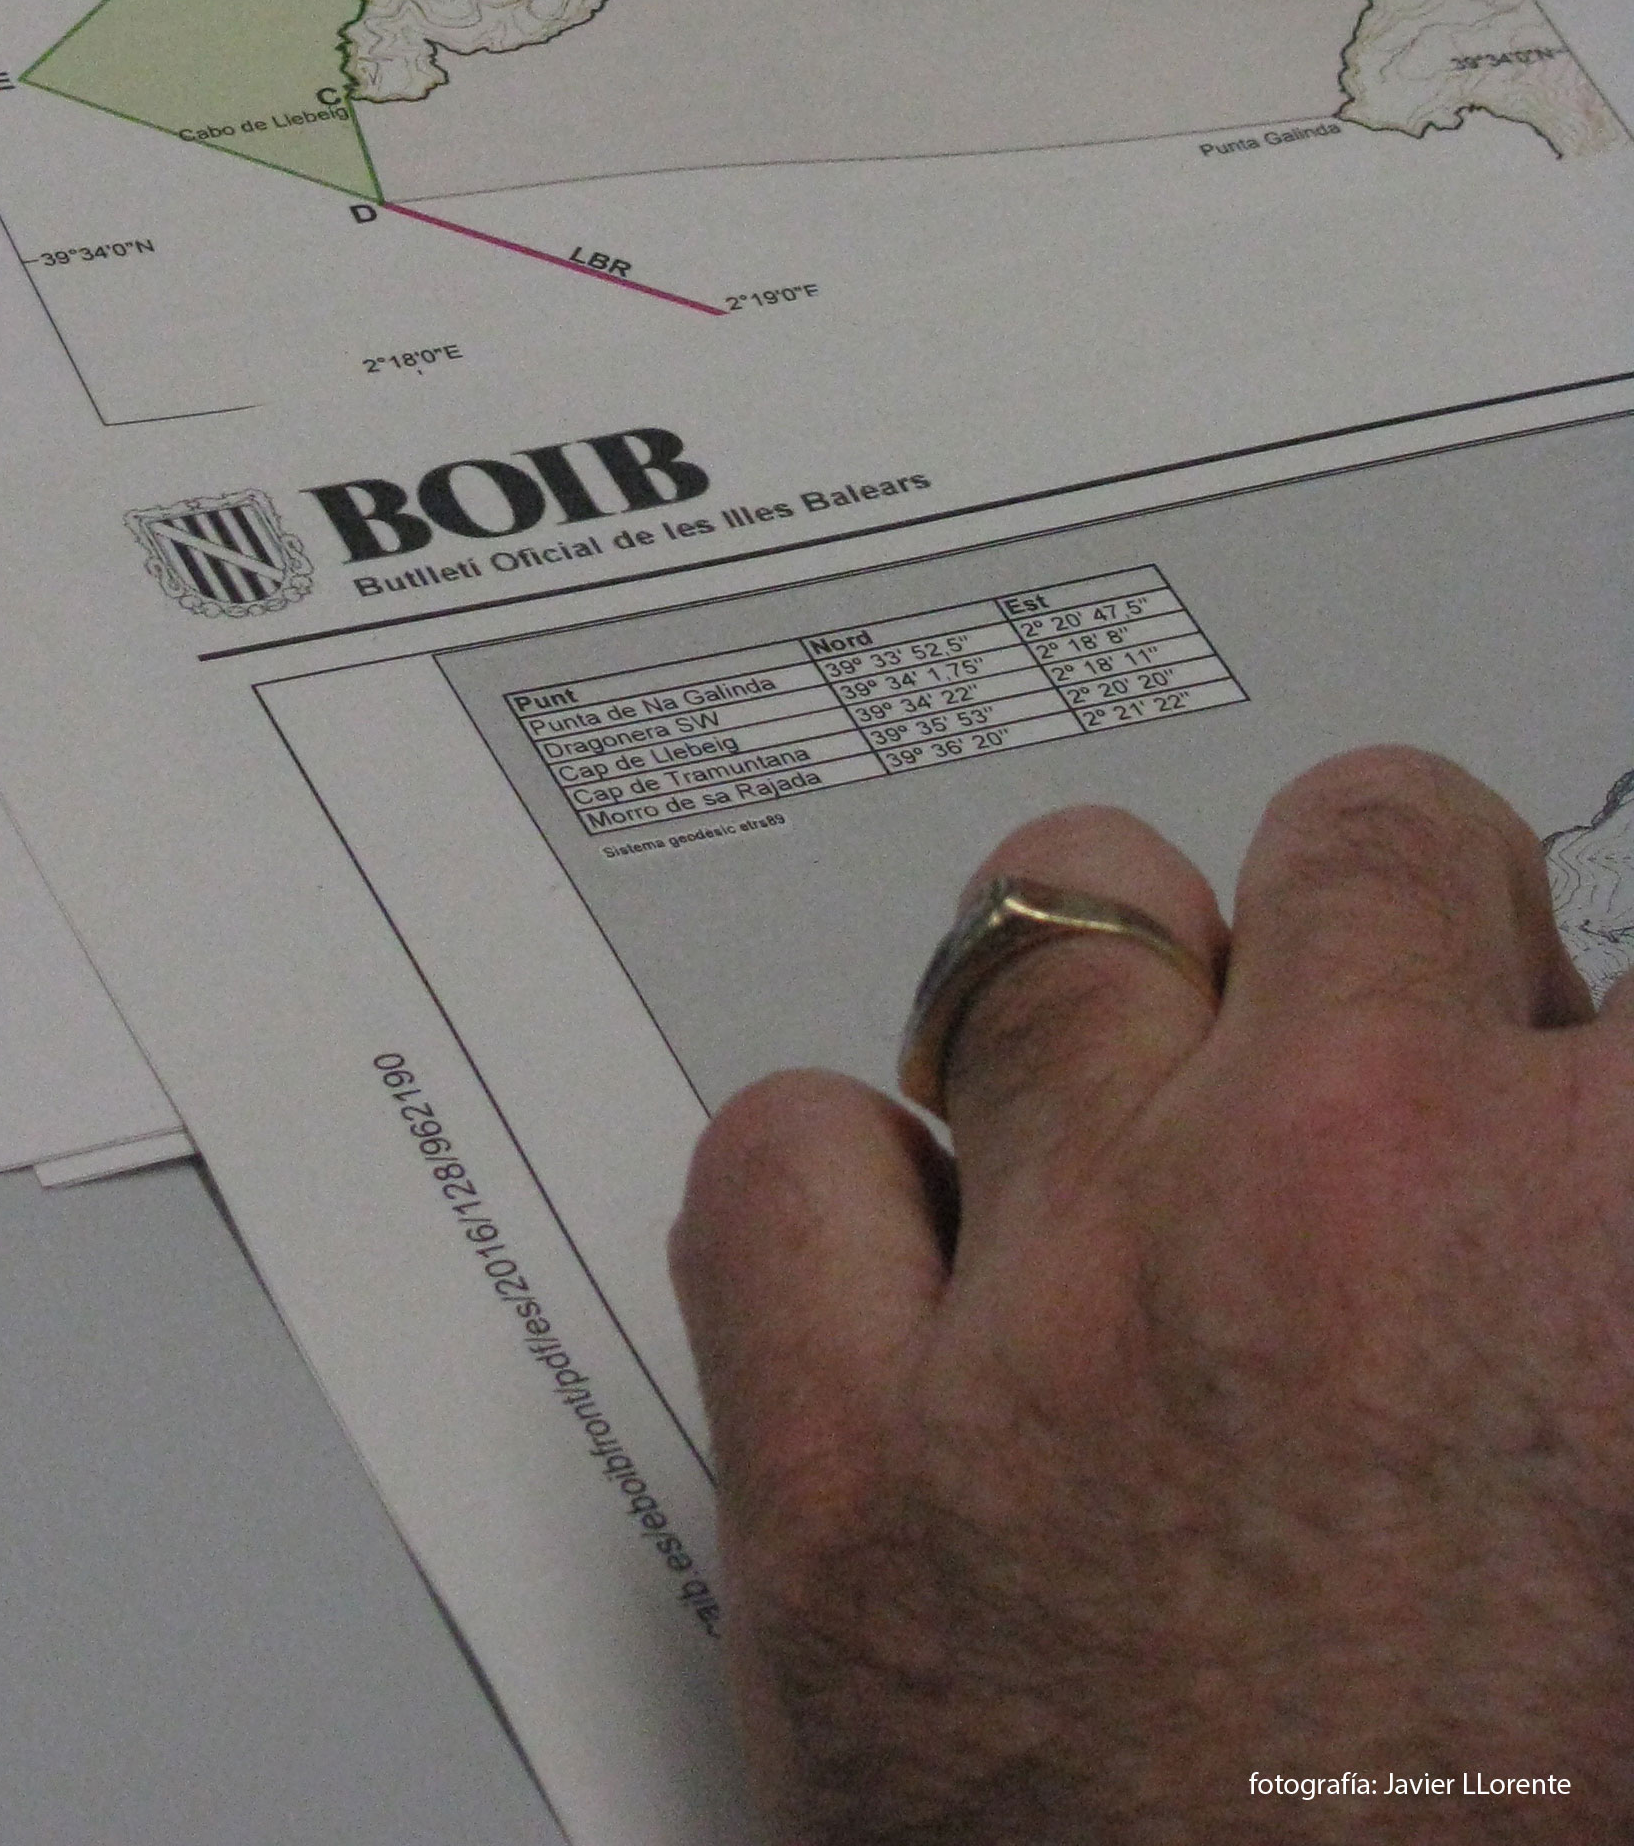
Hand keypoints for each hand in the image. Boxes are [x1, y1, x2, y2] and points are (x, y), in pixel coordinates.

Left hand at [670, 748, 1633, 1839]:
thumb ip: (1627, 1275)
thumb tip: (1585, 1181)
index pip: (1617, 954)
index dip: (1579, 1056)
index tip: (1552, 1102)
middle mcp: (1354, 1198)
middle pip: (1362, 850)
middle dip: (1394, 964)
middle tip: (1391, 1110)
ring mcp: (1075, 1311)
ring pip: (1057, 932)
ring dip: (1122, 1022)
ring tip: (1158, 1157)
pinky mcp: (843, 1480)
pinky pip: (782, 1164)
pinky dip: (846, 1203)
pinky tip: (928, 1287)